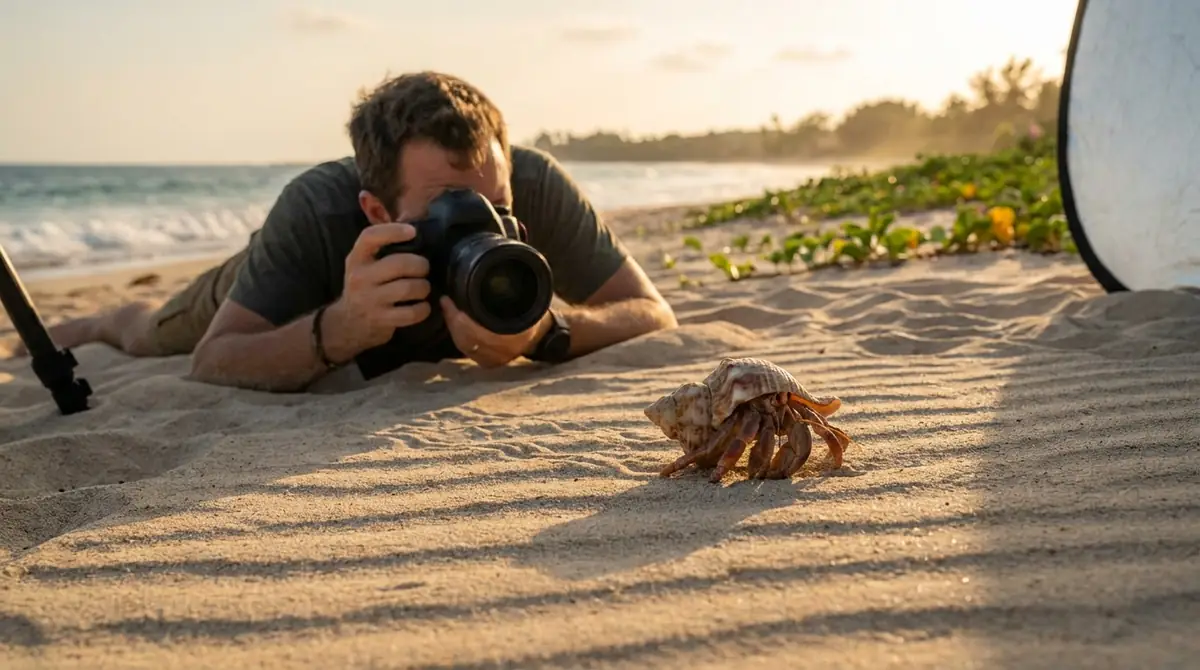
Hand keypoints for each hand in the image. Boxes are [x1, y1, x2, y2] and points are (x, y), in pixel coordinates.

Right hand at [322, 223, 432, 359]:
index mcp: (356, 258)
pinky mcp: (382, 320)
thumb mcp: (364, 263)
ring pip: (409, 288)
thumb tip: (412, 222)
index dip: (393, 231)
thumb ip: (382, 246)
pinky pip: (412, 312)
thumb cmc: (364, 285)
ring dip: (424, 287)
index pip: (370, 237)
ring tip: (423, 287)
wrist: (348, 322)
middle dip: (420, 265)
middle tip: (423, 269)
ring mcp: (370, 300)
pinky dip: (424, 309)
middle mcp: (360, 277)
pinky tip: (423, 306)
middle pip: (399, 264)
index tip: (412, 231)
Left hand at [440, 295, 549, 367]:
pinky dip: (458, 336)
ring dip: (453, 327)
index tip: (451, 300)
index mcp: (518, 336)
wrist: (543, 335)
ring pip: (465, 346)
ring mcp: (496, 360)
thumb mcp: (531, 297)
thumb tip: (504, 257)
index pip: (481, 333)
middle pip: (469, 340)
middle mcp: (506, 352)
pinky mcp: (488, 363)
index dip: (461, 319)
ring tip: (447, 309)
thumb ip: (518, 287)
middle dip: (453, 320)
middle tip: (445, 301)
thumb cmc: (535, 311)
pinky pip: (467, 351)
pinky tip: (453, 323)